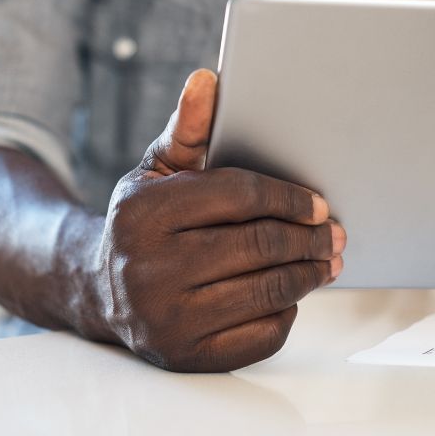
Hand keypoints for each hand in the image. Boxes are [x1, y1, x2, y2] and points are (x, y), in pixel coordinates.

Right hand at [96, 69, 344, 371]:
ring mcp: (166, 319)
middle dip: (308, 238)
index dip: (290, 198)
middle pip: (259, 247)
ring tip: (326, 261)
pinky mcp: (186, 356)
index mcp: (143, 213)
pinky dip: (285, 313)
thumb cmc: (143, 220)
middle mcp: (149, 269)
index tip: (318, 203)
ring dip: (308, 274)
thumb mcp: (157, 169)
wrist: (101, 287)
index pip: (239, 196)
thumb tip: (209, 79)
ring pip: (266, 292)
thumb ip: (187, 128)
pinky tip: (290, 295)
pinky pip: (260, 336)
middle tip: (333, 234)